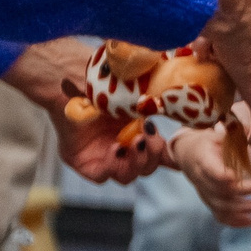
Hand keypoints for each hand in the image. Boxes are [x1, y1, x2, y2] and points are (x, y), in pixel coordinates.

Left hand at [4, 39, 170, 183]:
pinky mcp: (83, 161)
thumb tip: (183, 101)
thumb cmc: (102, 76)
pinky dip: (112, 166)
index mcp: (137, 130)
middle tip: (146, 139)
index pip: (161, 153)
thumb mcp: (136, 88)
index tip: (183, 150)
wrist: (68, 74)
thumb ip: (157, 100)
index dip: (173, 156)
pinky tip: (114, 148)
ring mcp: (102, 154)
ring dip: (135, 162)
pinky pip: (102, 176)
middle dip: (151, 158)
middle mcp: (121, 144)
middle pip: (146, 167)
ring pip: (127, 175)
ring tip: (132, 143)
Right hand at [174, 124, 250, 226]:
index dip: (220, 175)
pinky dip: (233, 221)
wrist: (187, 155)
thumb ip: (232, 136)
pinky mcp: (208, 201)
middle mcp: (201, 178)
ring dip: (242, 208)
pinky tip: (249, 222)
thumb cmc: (207, 143)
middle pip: (219, 190)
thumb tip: (248, 132)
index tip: (233, 177)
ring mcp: (204, 192)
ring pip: (220, 206)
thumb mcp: (217, 134)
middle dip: (242, 191)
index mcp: (203, 159)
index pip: (209, 170)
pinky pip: (218, 214)